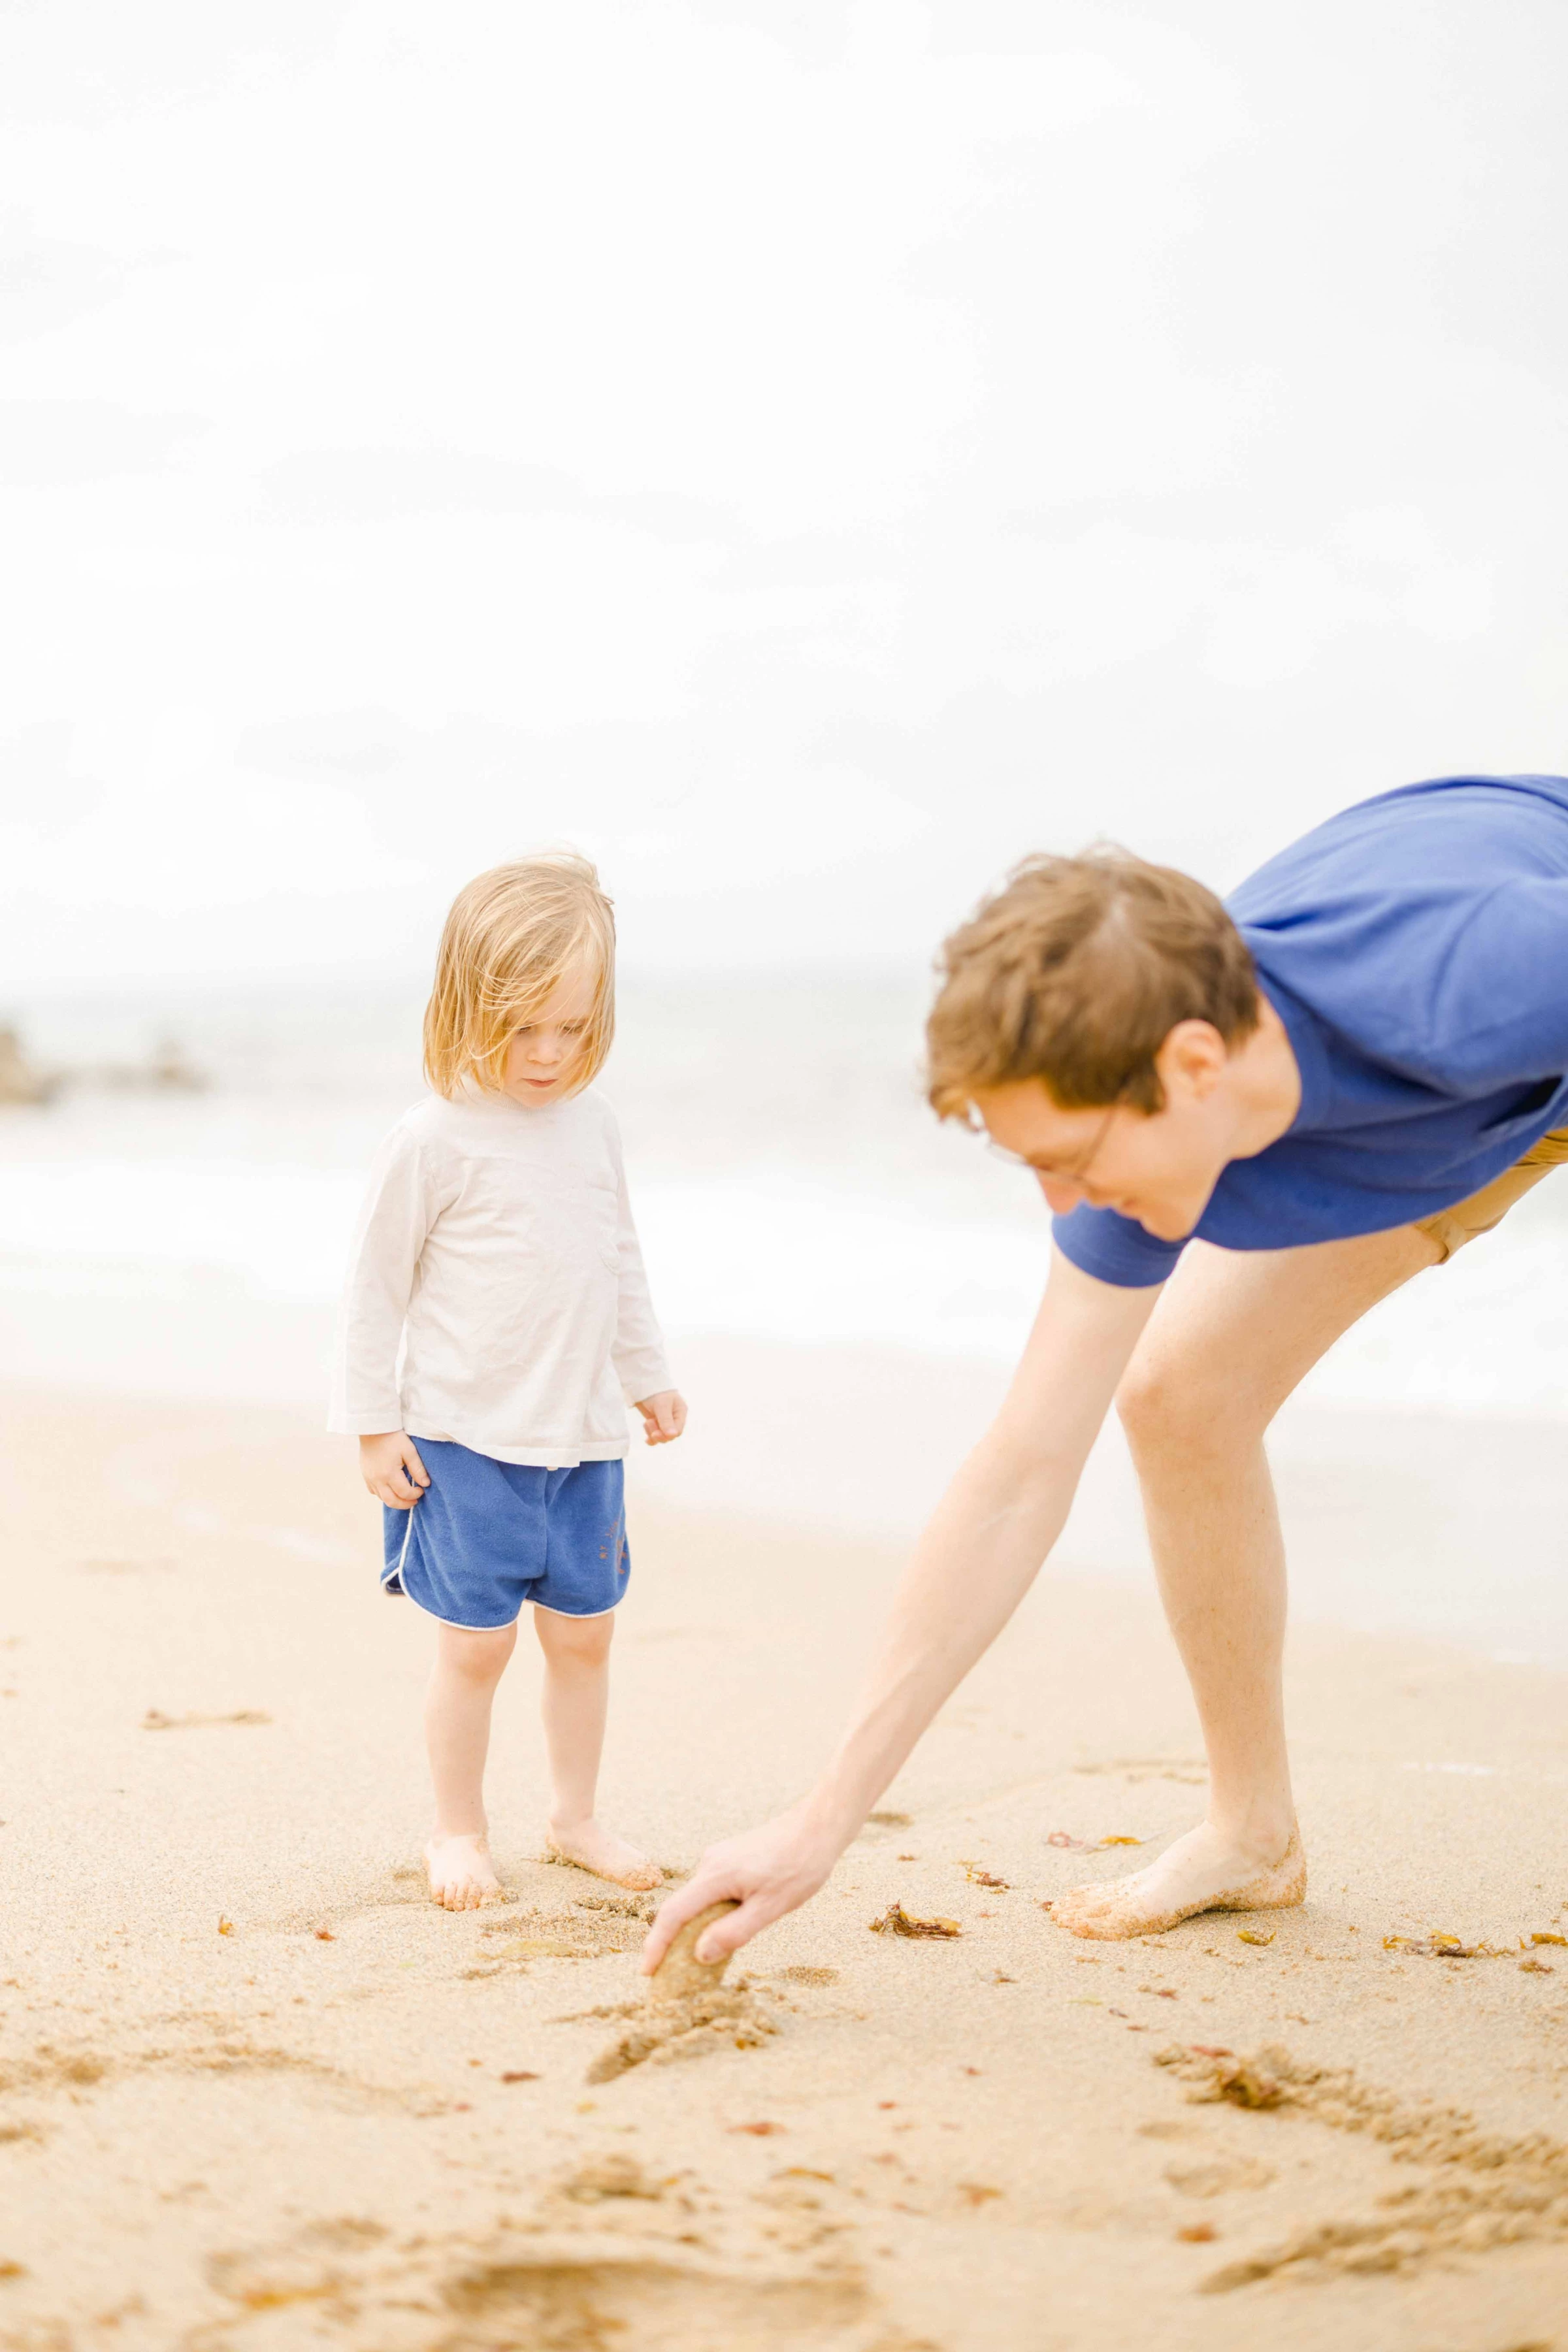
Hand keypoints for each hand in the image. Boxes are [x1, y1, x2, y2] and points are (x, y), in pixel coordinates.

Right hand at [359, 1431, 429, 1507]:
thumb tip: (426, 1484)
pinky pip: (373, 1491)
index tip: (422, 1489)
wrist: (373, 1427)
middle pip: (391, 1501)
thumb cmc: (393, 1437)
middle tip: (415, 1501)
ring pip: (381, 1498)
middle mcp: (377, 1479)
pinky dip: (383, 1494)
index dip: (415, 1494)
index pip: (404, 1493)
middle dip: (405, 1504)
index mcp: (389, 1473)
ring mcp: (369, 1478)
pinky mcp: (365, 1474)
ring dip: (394, 1500)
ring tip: (405, 1496)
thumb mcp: (409, 1451)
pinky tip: (391, 1489)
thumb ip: (418, 1469)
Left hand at [635, 1389, 686, 1445]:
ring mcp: (665, 1421)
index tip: (655, 1433)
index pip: (678, 1431)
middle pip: (670, 1436)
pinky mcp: (656, 1422)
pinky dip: (651, 1438)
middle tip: (648, 1423)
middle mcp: (674, 1418)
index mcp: (680, 1412)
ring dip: (653, 1433)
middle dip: (659, 1434)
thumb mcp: (662, 1406)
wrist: (643, 1384)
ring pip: (662, 1436)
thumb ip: (666, 1421)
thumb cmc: (656, 1392)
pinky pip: (656, 1435)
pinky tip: (646, 1438)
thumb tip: (672, 1436)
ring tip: (646, 1422)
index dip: (667, 1435)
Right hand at [640, 1800, 841, 1969]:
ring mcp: (718, 1858)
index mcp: (715, 1876)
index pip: (673, 1914)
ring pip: (697, 1900)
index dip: (656, 1945)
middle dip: (671, 1941)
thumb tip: (699, 1955)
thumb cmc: (799, 1867)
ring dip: (694, 1927)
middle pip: (681, 1907)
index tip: (646, 1972)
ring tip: (698, 1958)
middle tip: (670, 1974)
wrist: (817, 1827)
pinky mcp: (729, 1858)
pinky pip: (710, 1891)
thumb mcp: (770, 1908)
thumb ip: (734, 1932)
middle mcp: (709, 1864)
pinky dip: (709, 1913)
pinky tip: (726, 1927)